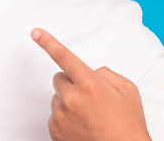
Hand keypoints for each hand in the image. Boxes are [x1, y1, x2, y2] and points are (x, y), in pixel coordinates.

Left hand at [31, 28, 151, 140]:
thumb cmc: (128, 124)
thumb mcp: (128, 90)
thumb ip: (107, 75)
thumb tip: (91, 73)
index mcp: (90, 84)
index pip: (65, 58)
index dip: (48, 43)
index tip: (35, 32)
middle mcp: (71, 99)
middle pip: (59, 79)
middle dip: (71, 82)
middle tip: (89, 96)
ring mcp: (61, 116)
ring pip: (58, 98)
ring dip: (69, 102)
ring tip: (90, 116)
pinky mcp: (55, 131)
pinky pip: (55, 116)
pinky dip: (66, 118)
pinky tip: (83, 125)